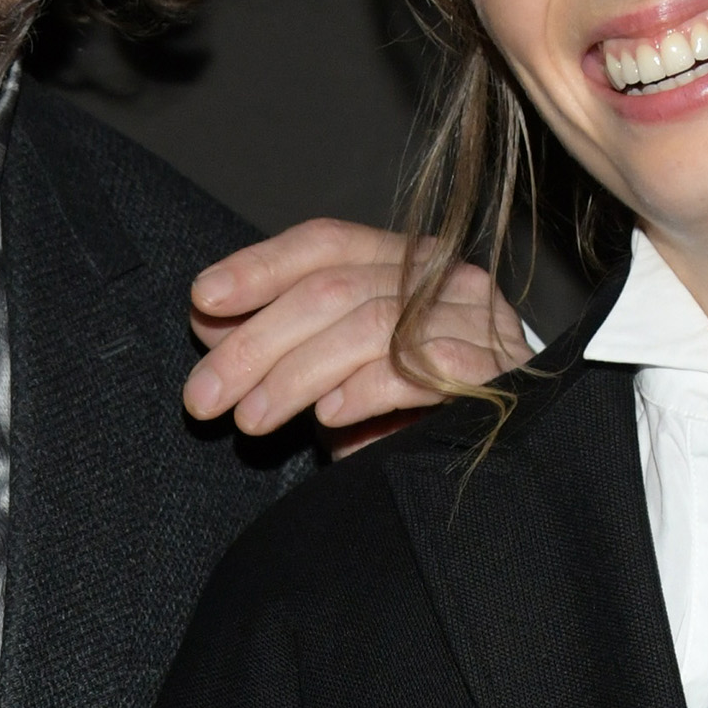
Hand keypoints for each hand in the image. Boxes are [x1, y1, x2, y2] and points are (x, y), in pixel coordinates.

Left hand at [185, 221, 527, 449]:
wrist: (504, 465)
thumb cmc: (411, 416)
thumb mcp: (336, 368)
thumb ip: (283, 338)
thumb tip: (209, 317)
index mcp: (408, 263)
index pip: (326, 243)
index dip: (259, 266)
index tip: (203, 300)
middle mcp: (445, 280)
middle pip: (334, 288)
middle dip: (255, 342)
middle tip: (205, 395)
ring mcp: (476, 325)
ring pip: (367, 326)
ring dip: (295, 375)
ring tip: (250, 419)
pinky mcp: (496, 377)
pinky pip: (422, 370)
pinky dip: (366, 389)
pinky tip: (329, 418)